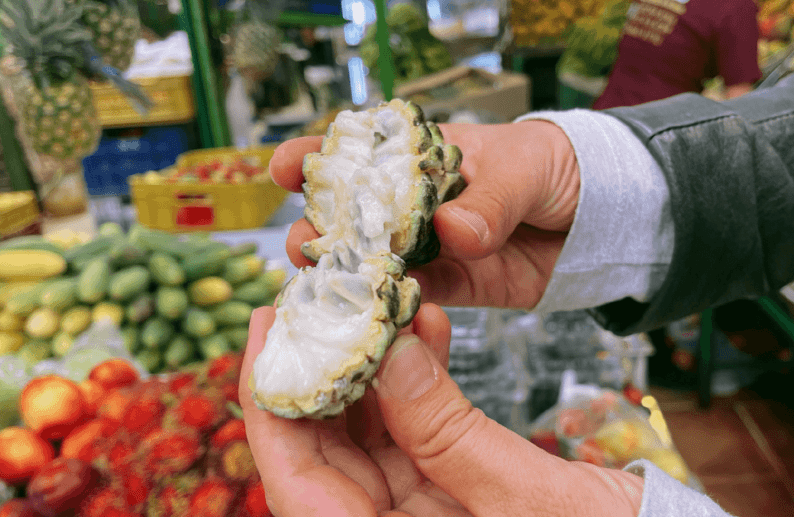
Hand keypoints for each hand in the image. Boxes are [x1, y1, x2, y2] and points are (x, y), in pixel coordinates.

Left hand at [239, 305, 644, 516]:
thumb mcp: (525, 497)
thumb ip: (448, 431)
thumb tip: (389, 352)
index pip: (296, 485)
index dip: (271, 407)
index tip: (268, 332)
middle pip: (323, 453)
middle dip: (318, 371)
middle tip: (314, 298)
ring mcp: (421, 515)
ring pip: (369, 434)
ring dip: (371, 366)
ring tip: (372, 301)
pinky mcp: (452, 492)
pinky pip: (416, 431)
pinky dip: (417, 381)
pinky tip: (423, 329)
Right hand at [270, 120, 579, 308]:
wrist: (603, 211)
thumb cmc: (558, 165)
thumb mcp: (526, 168)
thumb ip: (492, 200)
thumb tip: (454, 232)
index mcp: (426, 155)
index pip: (364, 152)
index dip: (318, 157)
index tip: (284, 166)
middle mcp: (419, 203)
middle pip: (356, 214)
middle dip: (320, 227)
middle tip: (301, 245)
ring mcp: (436, 246)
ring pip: (378, 260)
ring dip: (347, 274)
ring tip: (320, 288)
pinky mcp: (460, 284)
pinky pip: (419, 297)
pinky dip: (394, 307)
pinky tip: (369, 316)